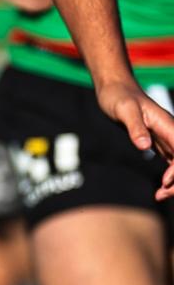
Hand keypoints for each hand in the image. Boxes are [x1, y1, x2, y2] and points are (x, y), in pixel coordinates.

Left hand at [95, 80, 173, 199]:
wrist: (115, 89)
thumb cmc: (119, 97)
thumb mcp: (124, 110)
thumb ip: (135, 127)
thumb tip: (144, 146)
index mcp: (169, 126)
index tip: (164, 181)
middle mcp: (173, 133)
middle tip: (160, 195)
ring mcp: (168, 138)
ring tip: (159, 195)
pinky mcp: (160, 142)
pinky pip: (173, 162)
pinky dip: (170, 176)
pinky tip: (161, 187)